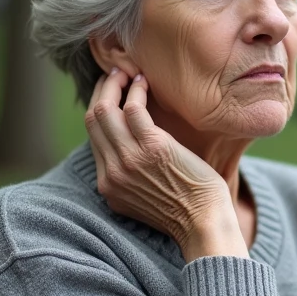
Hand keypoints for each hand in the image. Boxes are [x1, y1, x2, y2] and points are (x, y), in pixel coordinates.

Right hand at [85, 70, 246, 261]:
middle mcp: (112, 172)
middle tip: (114, 74)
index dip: (99, 110)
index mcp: (107, 186)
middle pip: (93, 120)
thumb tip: (131, 153)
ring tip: (126, 71)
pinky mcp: (152, 147)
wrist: (203, 223)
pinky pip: (132, 109)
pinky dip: (135, 90)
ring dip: (114, 85)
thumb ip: (130, 178)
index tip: (110, 94)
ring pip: (105, 110)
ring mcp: (129, 159)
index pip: (93, 138)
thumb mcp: (143, 199)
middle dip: (102, 92)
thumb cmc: (186, 210)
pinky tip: (143, 82)